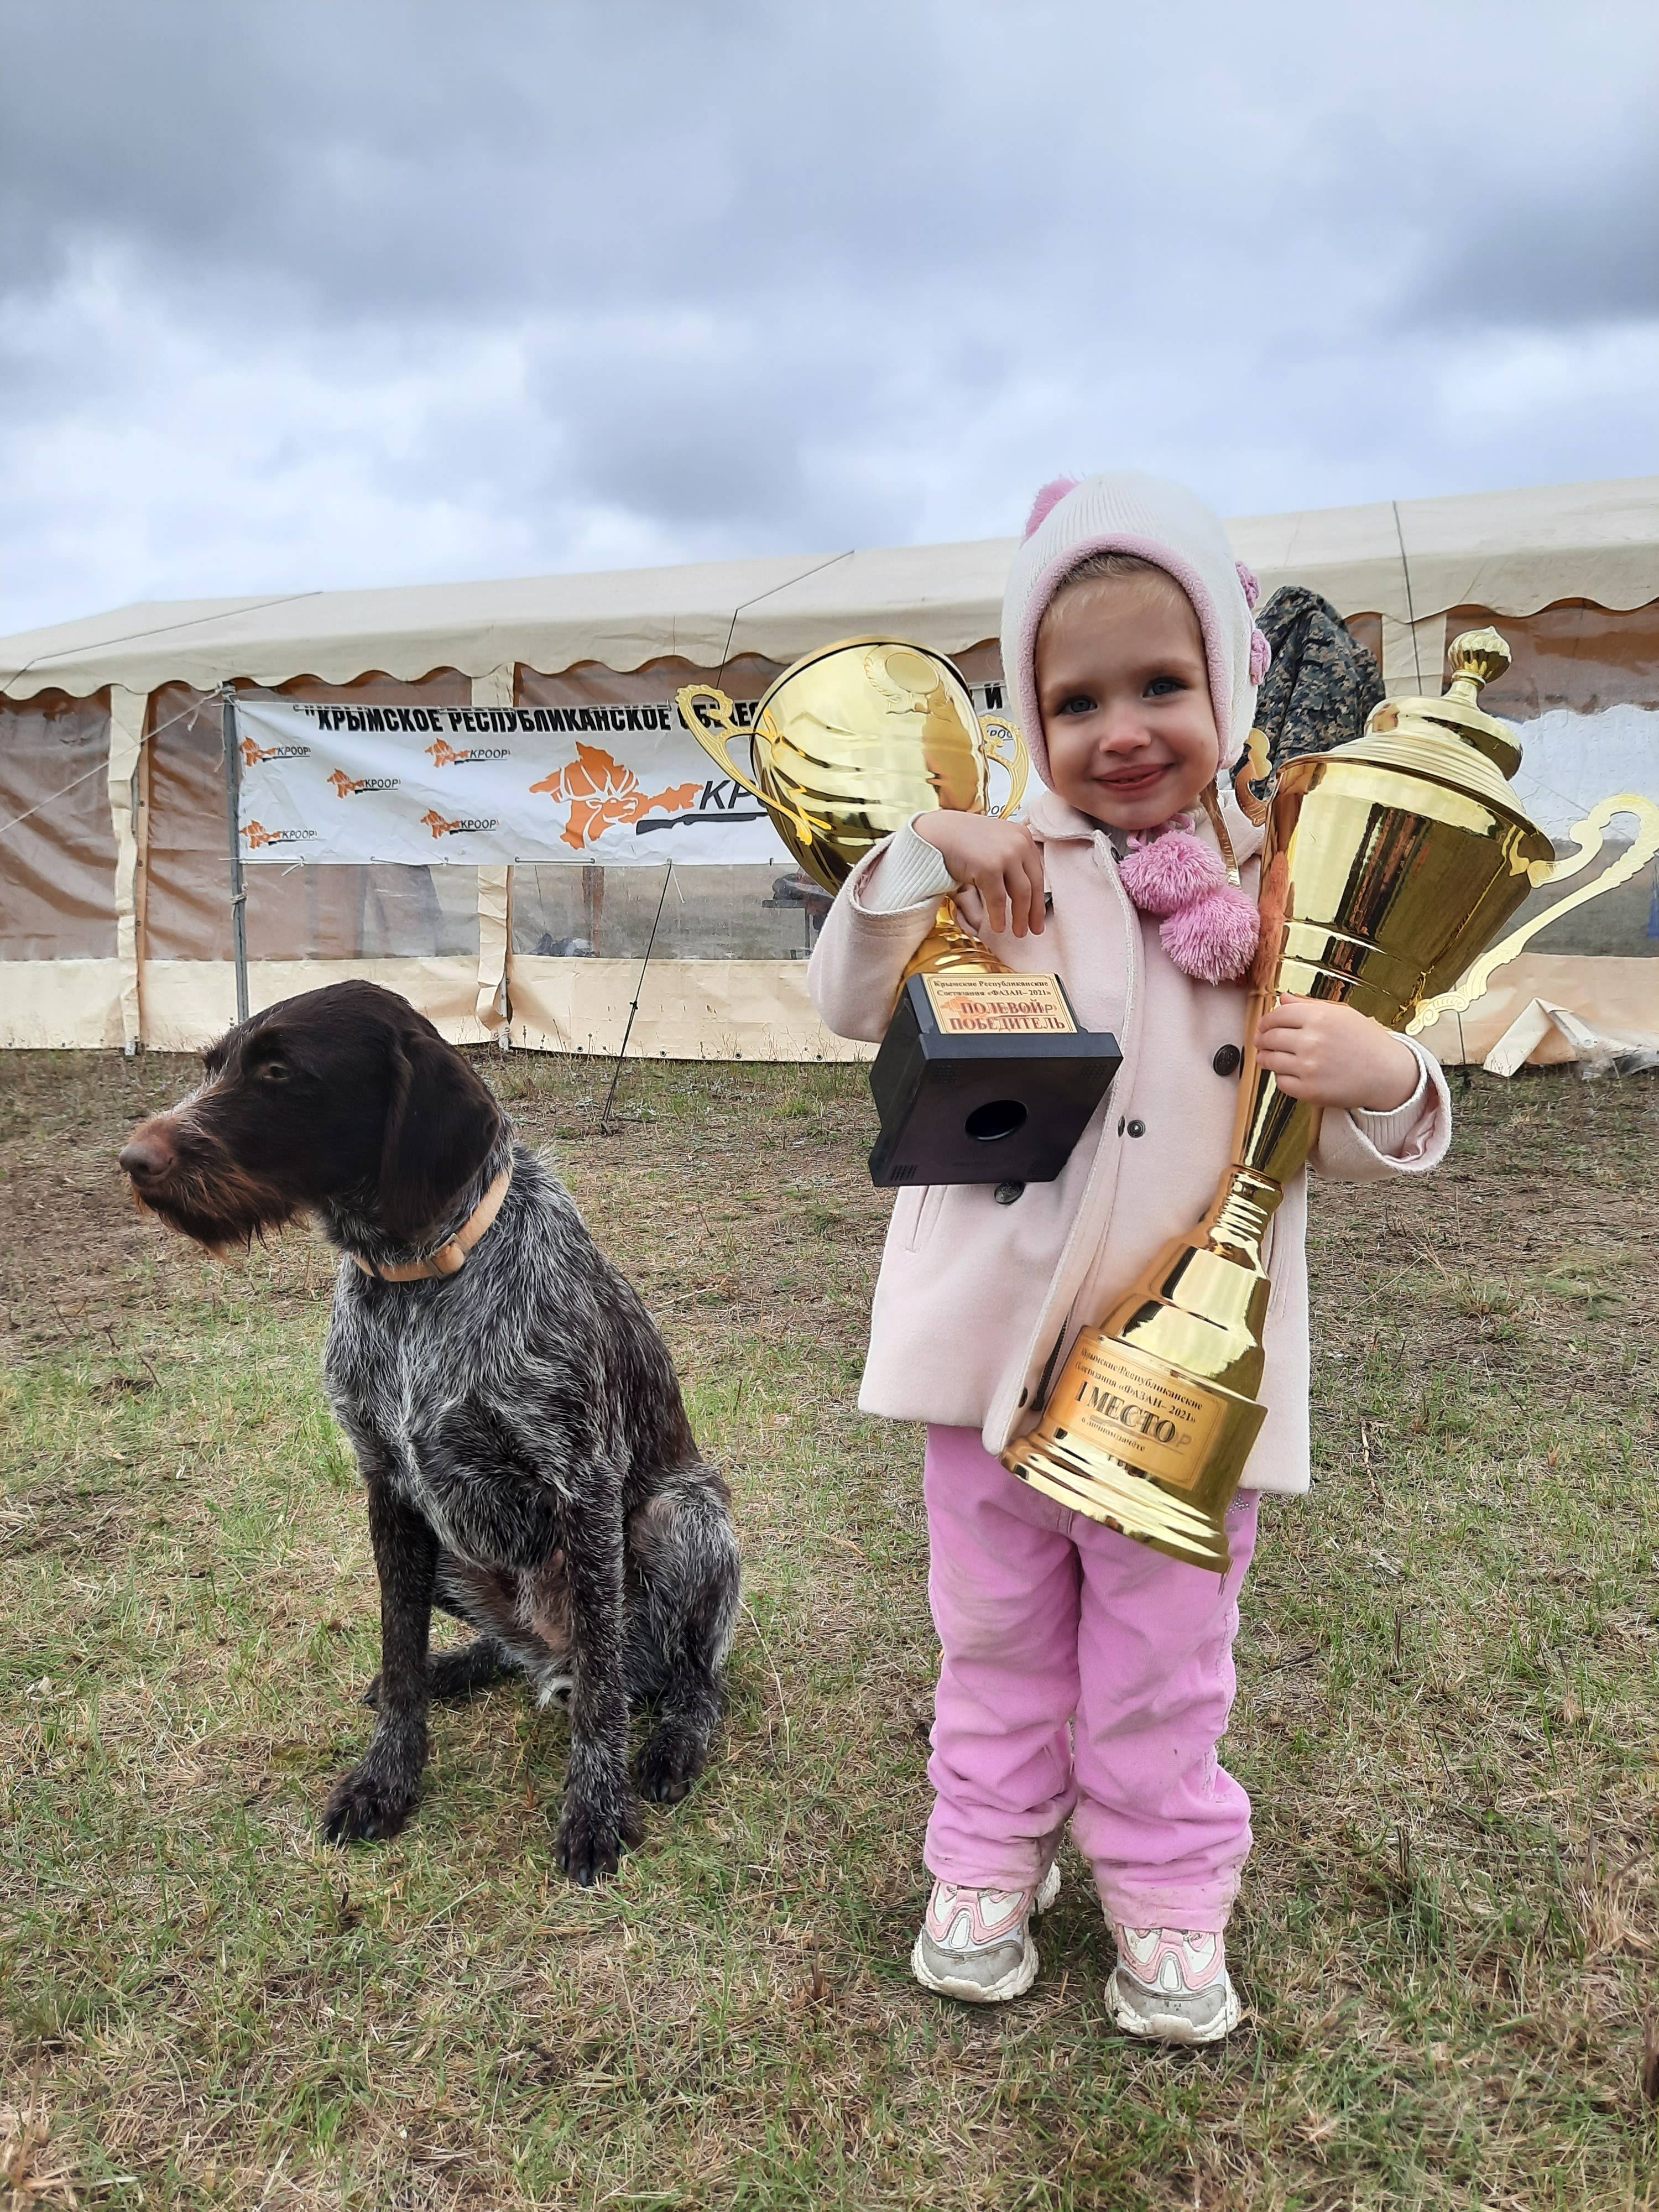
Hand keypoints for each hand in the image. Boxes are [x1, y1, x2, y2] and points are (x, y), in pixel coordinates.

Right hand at [915, 812, 1044, 936]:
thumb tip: (1025, 892)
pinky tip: (999, 927)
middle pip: (1033, 885)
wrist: (939, 833)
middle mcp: (1018, 844)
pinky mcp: (990, 867)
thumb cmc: (964, 841)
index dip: (1039, 898)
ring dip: (1020, 917)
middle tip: (1035, 930)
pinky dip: (999, 916)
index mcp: (1023, 837)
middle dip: (1034, 912)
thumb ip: (1013, 859)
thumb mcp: (997, 843)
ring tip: (1019, 933)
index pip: (1037, 874)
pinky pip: (998, 899)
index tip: (1038, 916)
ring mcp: (1005, 855)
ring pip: (1020, 894)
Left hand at [1254, 997, 1418, 1112]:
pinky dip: (1281, 1077)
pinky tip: (1289, 1072)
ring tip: (1267, 1057)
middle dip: (1262, 1039)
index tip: (1263, 1025)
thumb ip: (1309, 1005)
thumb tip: (1282, 999)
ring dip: (1265, 1058)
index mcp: (1319, 1017)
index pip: (1277, 1015)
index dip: (1266, 1021)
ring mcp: (1309, 1067)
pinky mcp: (1310, 1090)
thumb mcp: (1342, 1014)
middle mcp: (1311, 1041)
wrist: (1387, 1073)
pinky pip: (1281, 1082)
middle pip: (1270, 1037)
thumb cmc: (1366, 1041)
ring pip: (1270, 1060)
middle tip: (1261, 1041)